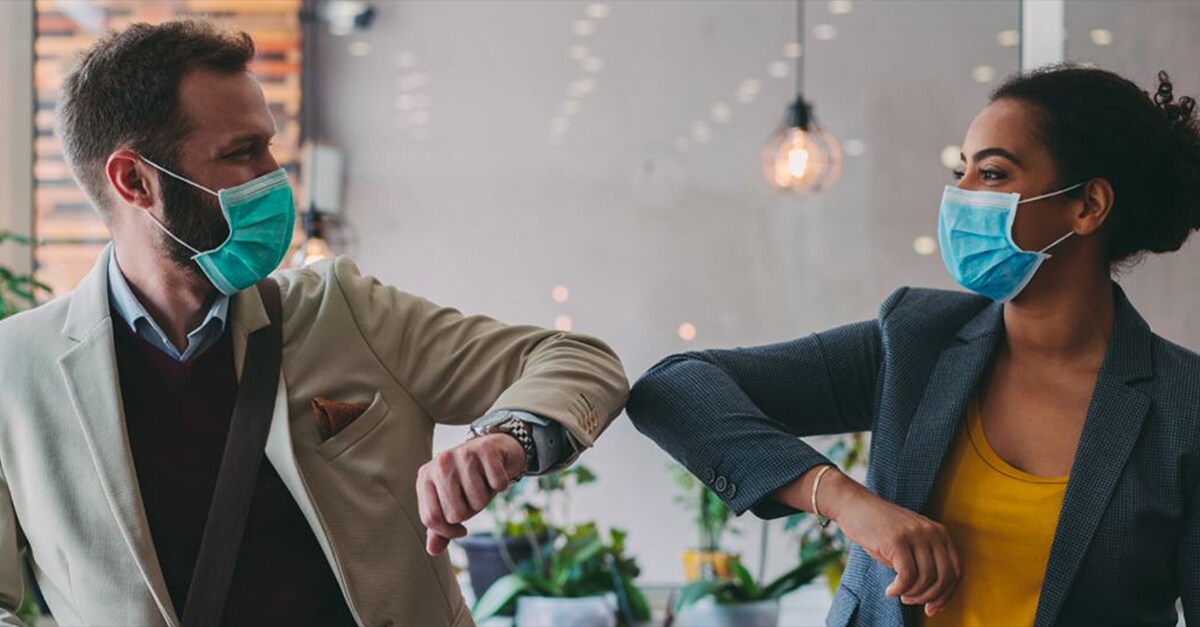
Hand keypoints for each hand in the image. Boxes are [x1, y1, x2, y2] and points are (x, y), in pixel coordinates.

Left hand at [416, 434, 525, 554]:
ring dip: (486, 498)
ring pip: (478, 501)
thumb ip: (440, 527)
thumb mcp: (451, 502)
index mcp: (425, 477)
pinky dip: (501, 484)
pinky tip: (496, 473)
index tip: (460, 530)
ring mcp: (462, 453)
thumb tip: (432, 550)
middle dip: (471, 511)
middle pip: (456, 513)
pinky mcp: (486, 449)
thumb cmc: (469, 480)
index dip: (448, 532)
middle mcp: (440, 462)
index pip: (431, 519)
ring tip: (483, 483)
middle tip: (473, 495)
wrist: (494, 447)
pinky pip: (498, 485)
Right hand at [819, 471, 961, 616]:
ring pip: (926, 579)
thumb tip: (933, 597)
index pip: (955, 570)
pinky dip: (899, 589)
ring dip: (912, 594)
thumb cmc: (879, 528)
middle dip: (929, 597)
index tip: (932, 607)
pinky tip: (890, 590)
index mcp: (939, 532)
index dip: (946, 594)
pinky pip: (907, 576)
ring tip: (899, 594)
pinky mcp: (897, 540)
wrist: (854, 505)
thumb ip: (925, 561)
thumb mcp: (910, 541)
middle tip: (911, 601)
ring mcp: (915, 535)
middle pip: (944, 577)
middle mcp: (932, 532)